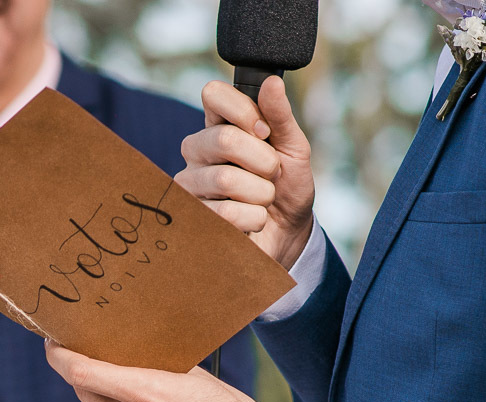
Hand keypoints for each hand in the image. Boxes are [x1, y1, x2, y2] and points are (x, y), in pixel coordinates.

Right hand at [176, 76, 314, 268]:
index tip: (266, 132)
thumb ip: (281, 116)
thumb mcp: (294, 149)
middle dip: (263, 160)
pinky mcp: (194, 219)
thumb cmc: (287, 187)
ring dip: (262, 193)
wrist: (289, 234)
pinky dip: (255, 218)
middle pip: (224, 139)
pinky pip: (227, 213)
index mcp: (219, 125)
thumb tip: (271, 82)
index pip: (213, 94)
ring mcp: (191, 185)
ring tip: (264, 199)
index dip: (245, 111)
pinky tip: (253, 220)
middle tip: (272, 173)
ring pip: (225, 179)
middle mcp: (198, 151)